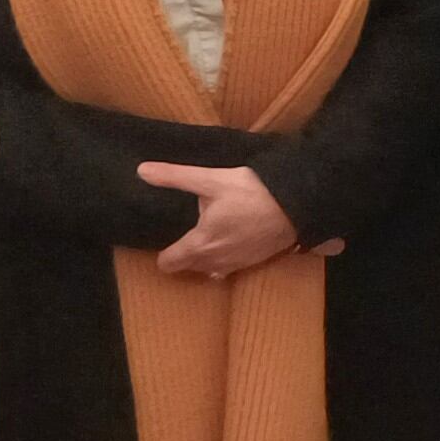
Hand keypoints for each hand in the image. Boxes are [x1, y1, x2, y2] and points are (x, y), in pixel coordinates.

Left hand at [138, 163, 309, 276]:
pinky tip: (233, 240)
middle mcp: (215, 261)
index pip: (169, 263)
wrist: (298, 206)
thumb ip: (176, 177)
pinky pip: (230, 267)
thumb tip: (141, 170)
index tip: (167, 239)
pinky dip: (226, 258)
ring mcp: (236, 264)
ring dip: (206, 258)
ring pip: (210, 269)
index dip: (164, 254)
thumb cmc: (252, 193)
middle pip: (188, 267)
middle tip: (190, 232)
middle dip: (185, 254)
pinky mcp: (255, 262)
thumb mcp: (212, 180)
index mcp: (199, 244)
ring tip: (211, 237)